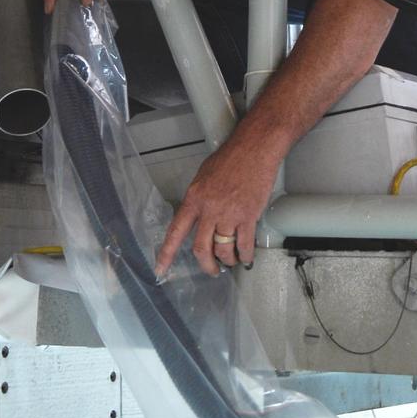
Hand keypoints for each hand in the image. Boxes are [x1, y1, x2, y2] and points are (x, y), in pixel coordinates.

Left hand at [155, 136, 280, 277]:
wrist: (254, 148)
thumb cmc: (231, 156)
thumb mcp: (204, 175)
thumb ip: (199, 198)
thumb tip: (199, 215)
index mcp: (194, 198)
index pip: (176, 231)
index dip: (167, 253)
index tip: (161, 268)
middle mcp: (209, 209)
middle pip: (201, 249)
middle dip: (206, 265)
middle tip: (211, 269)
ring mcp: (229, 214)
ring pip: (224, 250)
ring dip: (228, 260)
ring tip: (232, 260)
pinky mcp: (248, 216)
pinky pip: (245, 244)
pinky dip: (246, 255)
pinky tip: (246, 256)